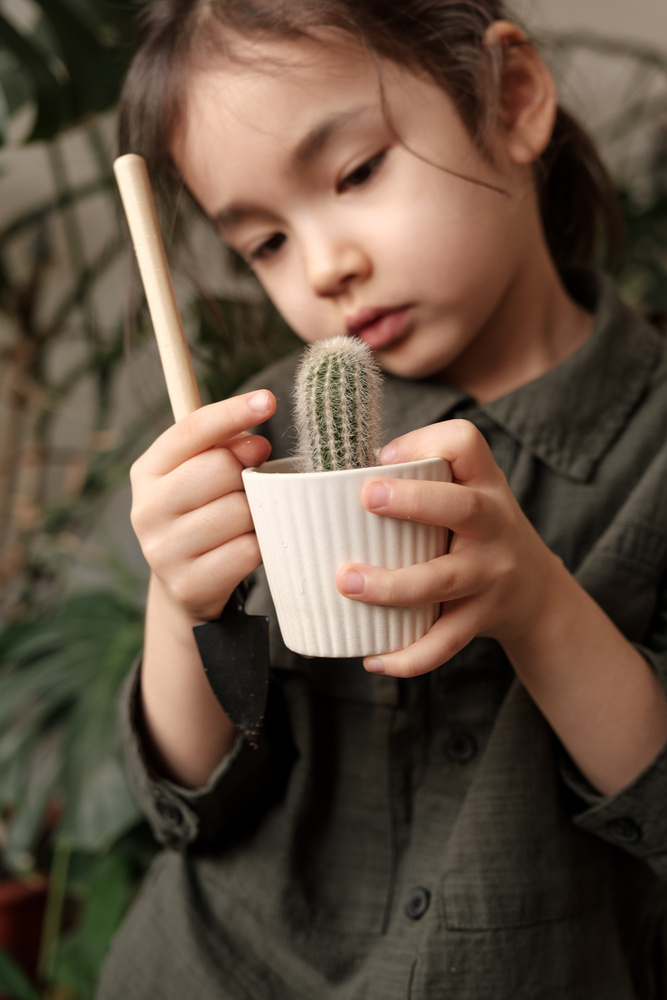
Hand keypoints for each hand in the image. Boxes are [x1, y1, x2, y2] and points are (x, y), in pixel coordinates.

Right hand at [130, 389, 274, 621]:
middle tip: (252, 484)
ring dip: (257, 513)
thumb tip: (256, 441)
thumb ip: (223, 449)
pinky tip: (248, 546)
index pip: (190, 430)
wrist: (186, 585)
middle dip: (249, 472)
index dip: (231, 412)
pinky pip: (248, 549)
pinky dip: (260, 545)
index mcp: (147, 472)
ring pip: (240, 511)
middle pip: (220, 468)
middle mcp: (146, 509)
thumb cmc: (203, 515)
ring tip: (246, 521)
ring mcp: (163, 550)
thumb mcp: (200, 476)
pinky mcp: (189, 584)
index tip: (267, 400)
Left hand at [335, 419, 562, 676]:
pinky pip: (445, 641)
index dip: (426, 441)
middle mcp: (493, 524)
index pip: (467, 443)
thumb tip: (333, 484)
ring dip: (392, 585)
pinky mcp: (480, 617)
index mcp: (483, 484)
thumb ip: (418, 481)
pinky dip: (409, 656)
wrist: (536, 592)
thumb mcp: (468, 493)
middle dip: (413, 502)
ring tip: (345, 582)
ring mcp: (489, 574)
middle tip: (366, 498)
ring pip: (443, 580)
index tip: (382, 457)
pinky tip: (373, 658)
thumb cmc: (478, 531)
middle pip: (462, 508)